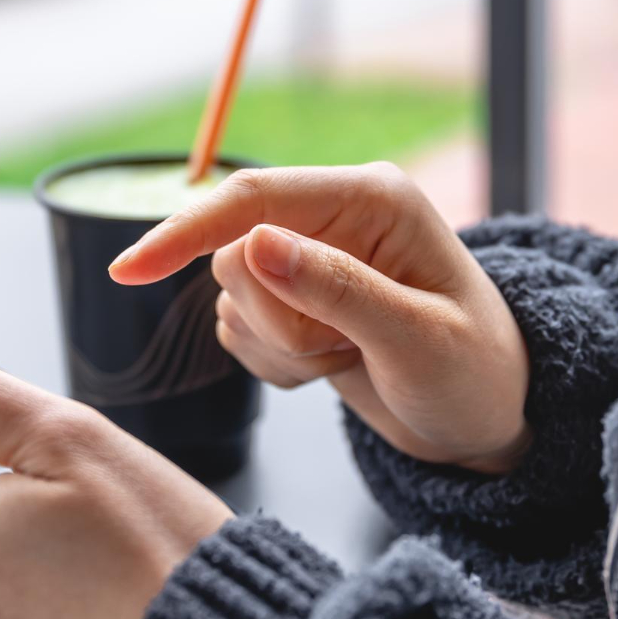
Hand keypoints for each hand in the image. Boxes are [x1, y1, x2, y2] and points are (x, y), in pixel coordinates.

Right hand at [109, 164, 530, 474]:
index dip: (184, 231)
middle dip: (273, 320)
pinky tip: (331, 366)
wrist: (488, 420)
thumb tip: (254, 245)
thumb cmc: (475, 374)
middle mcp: (332, 215)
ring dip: (277, 348)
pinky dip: (274, 363)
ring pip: (231, 298)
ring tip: (345, 359)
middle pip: (232, 255)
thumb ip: (335, 289)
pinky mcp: (293, 298)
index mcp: (369, 198)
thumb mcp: (416, 339)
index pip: (252, 198)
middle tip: (337, 350)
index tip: (129, 272)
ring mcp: (309, 257)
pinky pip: (238, 330)